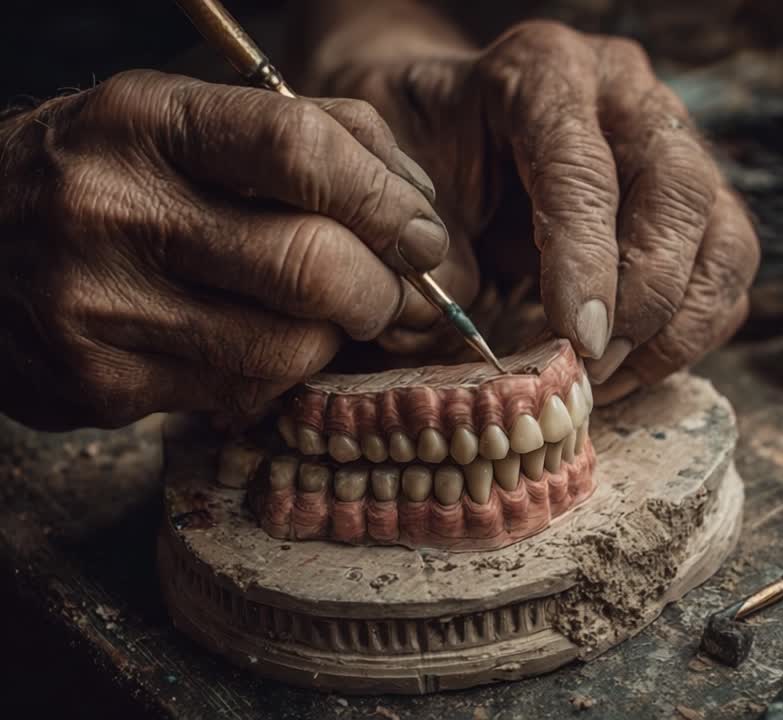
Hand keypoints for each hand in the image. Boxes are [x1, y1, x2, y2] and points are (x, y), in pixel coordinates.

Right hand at [0, 70, 448, 428]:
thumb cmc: (109, 175)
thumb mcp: (187, 122)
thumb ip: (310, 137)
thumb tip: (418, 205)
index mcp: (146, 121)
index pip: (301, 151)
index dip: (387, 199)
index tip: (421, 231)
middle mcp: (114, 210)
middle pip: (311, 265)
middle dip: (384, 289)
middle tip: (396, 291)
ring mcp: (101, 306)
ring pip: (289, 348)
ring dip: (334, 339)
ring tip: (323, 316)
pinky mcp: (100, 384)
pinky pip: (243, 395)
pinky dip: (278, 375)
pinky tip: (254, 344)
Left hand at [309, 19, 759, 401]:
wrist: (451, 129)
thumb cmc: (424, 151)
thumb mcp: (397, 175)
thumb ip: (427, 235)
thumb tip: (472, 320)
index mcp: (548, 68)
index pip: (583, 165)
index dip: (585, 258)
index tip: (574, 336)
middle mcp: (630, 95)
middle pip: (677, 192)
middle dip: (643, 295)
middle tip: (591, 362)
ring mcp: (679, 146)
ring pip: (726, 238)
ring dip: (678, 325)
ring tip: (610, 375)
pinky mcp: (704, 203)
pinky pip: (731, 274)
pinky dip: (694, 333)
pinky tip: (633, 367)